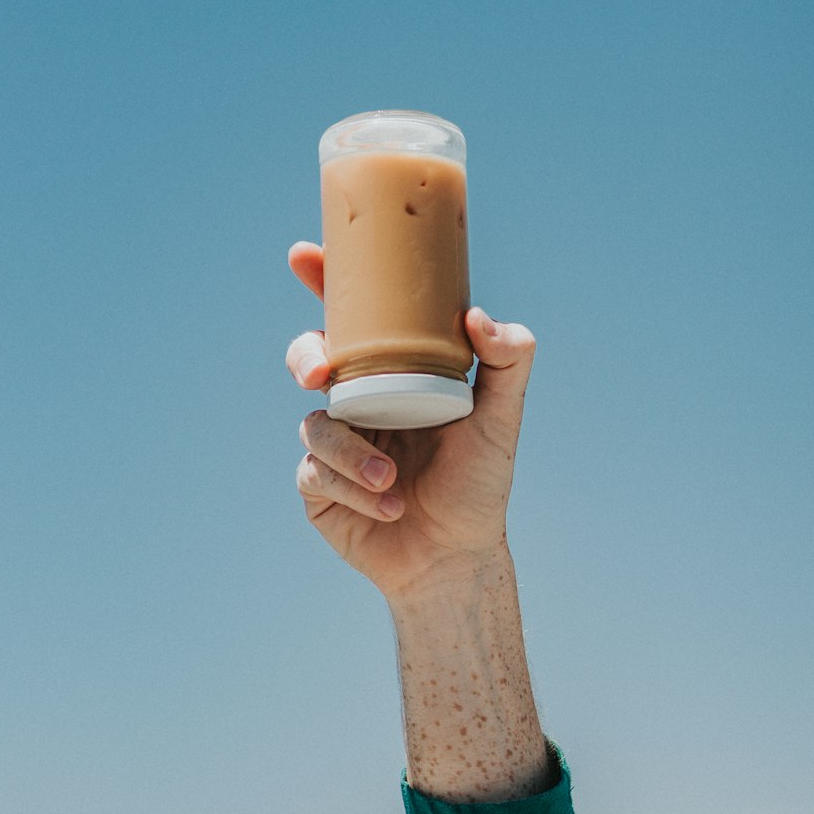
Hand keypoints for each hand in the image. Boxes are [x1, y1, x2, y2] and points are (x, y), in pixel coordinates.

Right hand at [286, 241, 535, 601]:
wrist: (456, 558)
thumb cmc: (479, 482)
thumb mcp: (503, 418)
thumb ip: (508, 361)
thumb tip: (477, 316)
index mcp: (392, 372)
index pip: (353, 316)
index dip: (324, 281)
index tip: (305, 255)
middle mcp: (356, 399)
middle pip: (310, 356)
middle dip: (306, 356)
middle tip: (322, 373)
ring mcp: (332, 443)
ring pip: (314, 423)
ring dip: (350, 450)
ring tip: (391, 477)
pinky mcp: (317, 487)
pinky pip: (314, 472)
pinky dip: (353, 487)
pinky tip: (389, 505)